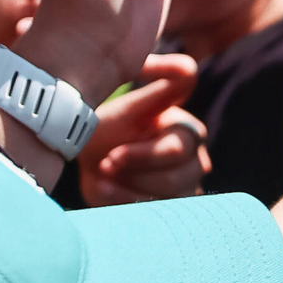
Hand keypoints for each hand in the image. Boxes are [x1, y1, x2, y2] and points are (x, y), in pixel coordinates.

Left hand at [79, 63, 210, 205]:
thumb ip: (160, 85)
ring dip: (129, 188)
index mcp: (188, 132)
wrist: (88, 160)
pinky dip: (126, 204)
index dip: (145, 154)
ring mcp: (185, 190)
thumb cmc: (111, 128)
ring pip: (168, 198)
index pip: (179, 147)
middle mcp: (194, 162)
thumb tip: (189, 66)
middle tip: (106, 164)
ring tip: (102, 177)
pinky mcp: (170, 211)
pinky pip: (156, 215)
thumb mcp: (130, 107)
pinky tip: (105, 191)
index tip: (114, 152)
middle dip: (136, 172)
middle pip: (177, 176)